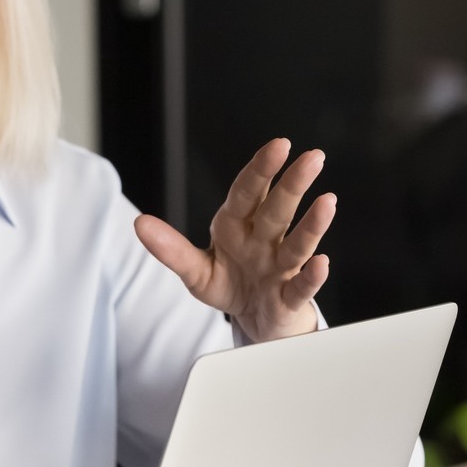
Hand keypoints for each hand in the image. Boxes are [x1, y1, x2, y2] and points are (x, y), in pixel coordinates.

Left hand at [134, 137, 332, 340]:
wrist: (254, 321)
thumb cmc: (229, 285)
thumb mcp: (194, 270)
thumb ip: (170, 248)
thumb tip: (139, 223)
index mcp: (236, 228)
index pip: (247, 193)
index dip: (261, 169)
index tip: (279, 145)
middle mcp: (263, 242)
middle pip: (277, 211)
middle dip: (293, 184)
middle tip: (313, 157)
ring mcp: (279, 268)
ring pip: (296, 244)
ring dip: (312, 224)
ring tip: (327, 201)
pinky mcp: (288, 297)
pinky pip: (301, 286)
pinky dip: (311, 276)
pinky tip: (322, 263)